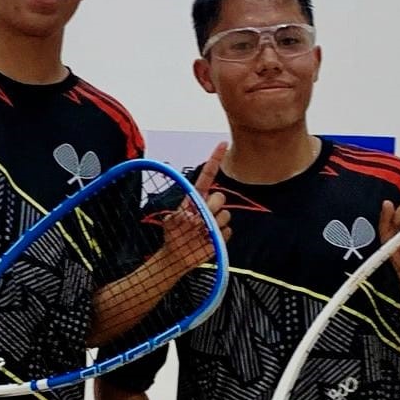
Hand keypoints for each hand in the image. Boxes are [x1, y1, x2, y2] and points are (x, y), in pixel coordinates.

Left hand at [159, 143, 231, 280]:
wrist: (178, 256)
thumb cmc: (174, 235)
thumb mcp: (171, 222)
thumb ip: (180, 216)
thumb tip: (194, 215)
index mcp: (197, 198)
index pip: (208, 176)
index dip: (215, 159)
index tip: (223, 144)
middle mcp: (209, 205)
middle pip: (220, 197)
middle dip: (211, 208)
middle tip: (198, 221)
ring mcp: (217, 219)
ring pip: (226, 215)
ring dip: (213, 225)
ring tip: (200, 233)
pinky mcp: (223, 234)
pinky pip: (228, 231)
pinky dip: (218, 238)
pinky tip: (207, 241)